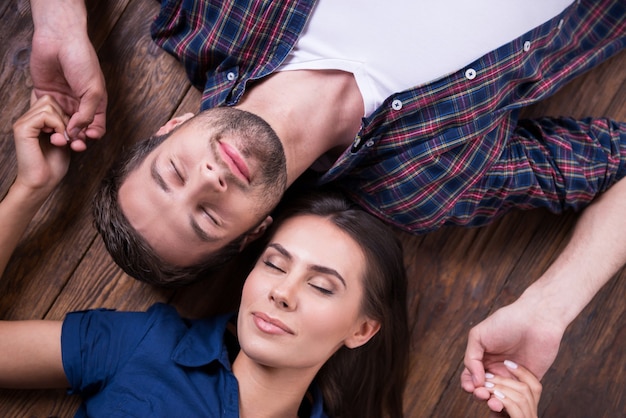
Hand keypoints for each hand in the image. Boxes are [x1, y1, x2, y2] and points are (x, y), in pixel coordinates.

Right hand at [12, 95, 70, 193]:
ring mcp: (23, 122)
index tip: (69, 132)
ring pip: (49, 104)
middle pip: (50, 99)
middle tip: (66, 136)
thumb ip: (65, 124)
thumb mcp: (65, 139)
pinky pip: (46, 115)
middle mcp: (27, 118)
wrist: (42, 182)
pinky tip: (58, 139)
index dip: (64, 113)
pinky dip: (58, 126)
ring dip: (62, 122)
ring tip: (62, 139)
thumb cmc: (54, 165)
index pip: (50, 100)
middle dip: (65, 116)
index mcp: (35, 120)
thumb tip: (74, 111)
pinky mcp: (22, 128)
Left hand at [30, 13, 105, 149]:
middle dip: (75, 139)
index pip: (96, 127)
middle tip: (69, 143)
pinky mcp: (45, 94)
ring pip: (61, 124)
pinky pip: (44, 113)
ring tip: (56, 136)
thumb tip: (78, 133)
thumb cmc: (82, 61)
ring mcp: (62, 100)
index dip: (92, 135)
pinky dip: (44, 121)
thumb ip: (88, 114)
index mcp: (95, 103)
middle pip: (78, 129)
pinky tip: (44, 125)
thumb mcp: (93, 91)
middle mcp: (79, 104)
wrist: (59, 39)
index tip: (86, 138)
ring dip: (59, 133)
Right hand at [460, 295, 562, 412]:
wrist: (536, 319)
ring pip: (500, 397)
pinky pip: (520, 398)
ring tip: (495, 401)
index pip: (470, 378)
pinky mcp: (529, 381)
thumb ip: (471, 358)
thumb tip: (474, 381)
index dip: (468, 384)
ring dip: (494, 402)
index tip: (470, 387)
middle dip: (480, 395)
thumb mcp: (479, 335)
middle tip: (483, 394)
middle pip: (483, 390)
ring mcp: (512, 376)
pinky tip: (508, 399)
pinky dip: (512, 403)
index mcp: (482, 358)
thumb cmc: (507, 322)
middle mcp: (496, 369)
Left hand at [483, 361, 541, 417]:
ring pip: (522, 396)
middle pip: (527, 388)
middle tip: (487, 376)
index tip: (507, 363)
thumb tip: (490, 377)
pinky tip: (492, 396)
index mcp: (529, 408)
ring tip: (486, 386)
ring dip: (501, 387)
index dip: (523, 372)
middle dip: (505, 379)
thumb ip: (497, 397)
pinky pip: (515, 406)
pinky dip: (503, 398)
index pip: (535, 386)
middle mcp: (532, 414)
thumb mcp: (497, 408)